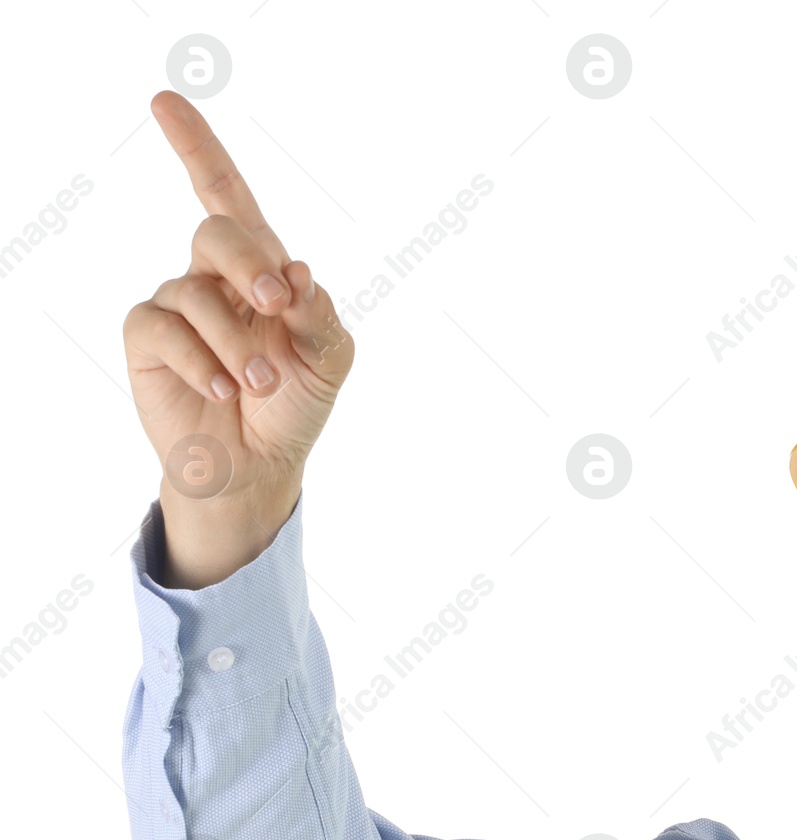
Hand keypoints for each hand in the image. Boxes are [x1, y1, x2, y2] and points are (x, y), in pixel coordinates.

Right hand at [123, 90, 355, 587]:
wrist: (261, 463)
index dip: (197, 147)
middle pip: (218, 232)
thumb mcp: (327, 361)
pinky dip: (202, 359)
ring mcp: (177, 306)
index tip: (165, 100)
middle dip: (248, 263)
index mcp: (261, 269)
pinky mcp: (148, 341)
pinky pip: (163, 326)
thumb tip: (297, 273)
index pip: (226, 195)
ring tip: (258, 383)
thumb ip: (320, 316)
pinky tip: (226, 390)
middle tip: (277, 307)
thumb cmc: (295, 403)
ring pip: (195, 291)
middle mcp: (214, 278)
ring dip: (236, 341)